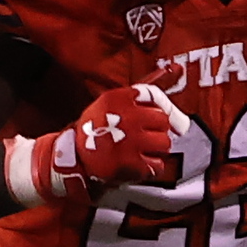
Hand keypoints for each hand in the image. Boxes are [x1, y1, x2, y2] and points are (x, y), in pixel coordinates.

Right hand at [10, 83, 182, 206]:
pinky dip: (153, 166)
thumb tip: (173, 80)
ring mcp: (130, 141)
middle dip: (158, 129)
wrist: (72, 157)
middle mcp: (126, 117)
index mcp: (119, 98)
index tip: (155, 117)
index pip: (154, 97)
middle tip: (148, 134)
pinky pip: (157, 165)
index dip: (157, 109)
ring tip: (145, 149)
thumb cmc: (94, 129)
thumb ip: (135, 96)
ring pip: (164, 143)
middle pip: (163, 121)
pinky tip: (142, 163)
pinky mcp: (130, 164)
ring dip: (158, 148)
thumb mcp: (107, 103)